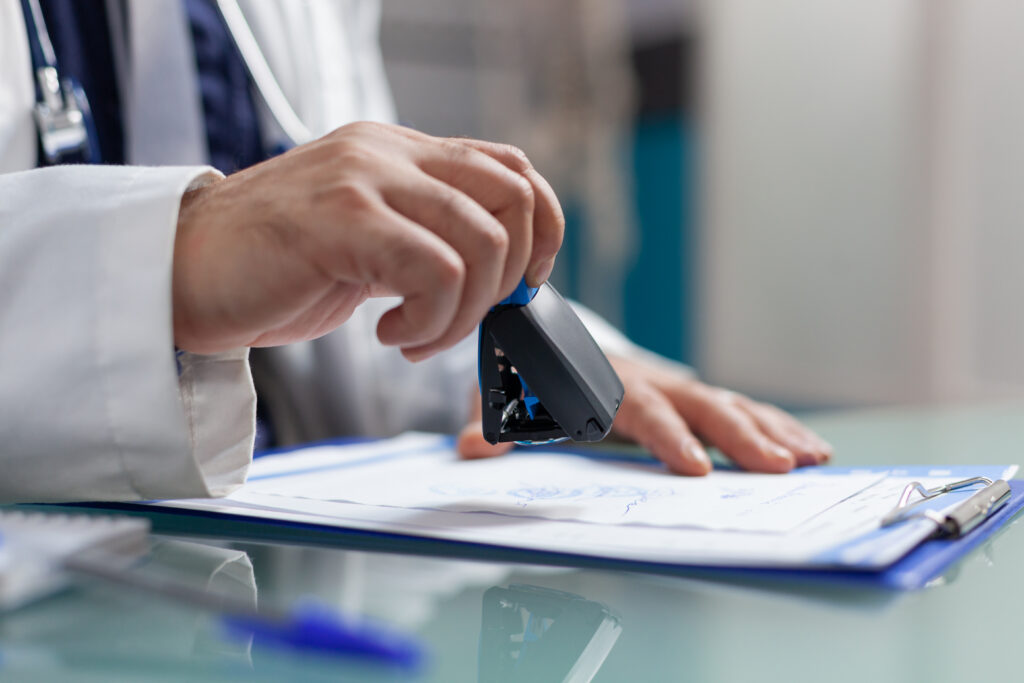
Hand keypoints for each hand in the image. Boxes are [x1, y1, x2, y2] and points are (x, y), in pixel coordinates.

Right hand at [172, 122, 563, 356]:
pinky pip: (437, 271)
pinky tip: (391, 337)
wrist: (180, 273)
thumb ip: (420, 235)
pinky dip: (430, 322)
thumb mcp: (363, 238)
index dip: (542, 226)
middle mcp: (387, 153)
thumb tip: (494, 274)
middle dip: (512, 276)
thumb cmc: (270, 267)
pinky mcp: (344, 219)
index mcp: (397, 152)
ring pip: (483, 241)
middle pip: (513, 198)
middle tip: (468, 318)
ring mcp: (365, 180)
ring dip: (465, 312)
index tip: (527, 281)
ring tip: (418, 337)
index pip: (509, 166)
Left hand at [457, 355, 832, 473]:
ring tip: (813, 459)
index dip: (666, 436)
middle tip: (778, 468)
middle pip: (700, 404)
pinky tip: (812, 448)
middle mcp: (647, 380)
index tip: (693, 468)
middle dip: (740, 436)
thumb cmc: (523, 372)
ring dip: (771, 430)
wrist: (543, 334)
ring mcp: (673, 385)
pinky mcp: (689, 395)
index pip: (640, 409)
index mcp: (603, 381)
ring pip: (731, 404)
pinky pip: (739, 408)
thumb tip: (471, 449)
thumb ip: (487, 420)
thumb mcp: (495, 393)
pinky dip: (776, 426)